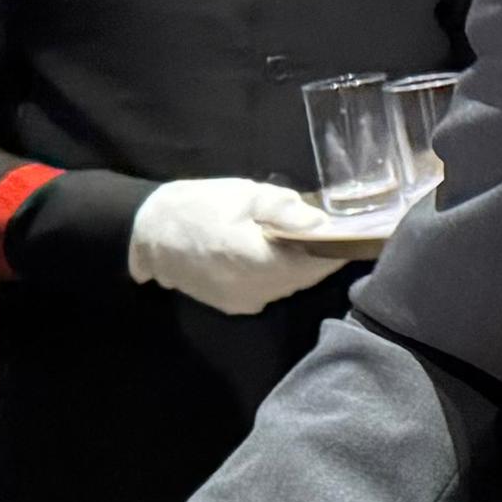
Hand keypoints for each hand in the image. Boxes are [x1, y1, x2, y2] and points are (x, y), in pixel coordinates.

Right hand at [123, 180, 342, 316]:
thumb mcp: (244, 195)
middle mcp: (252, 290)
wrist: (145, 233)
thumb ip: (286, 209)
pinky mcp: (234, 306)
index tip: (355, 234)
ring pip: (290, 286)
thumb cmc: (197, 206)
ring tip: (308, 240)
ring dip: (302, 267)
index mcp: (255, 261)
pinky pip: (271, 291)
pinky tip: (280, 254)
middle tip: (334, 233)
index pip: (314, 263)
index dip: (336, 250)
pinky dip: (282, 275)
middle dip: (322, 257)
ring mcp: (243, 302)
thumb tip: (323, 223)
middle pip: (305, 278)